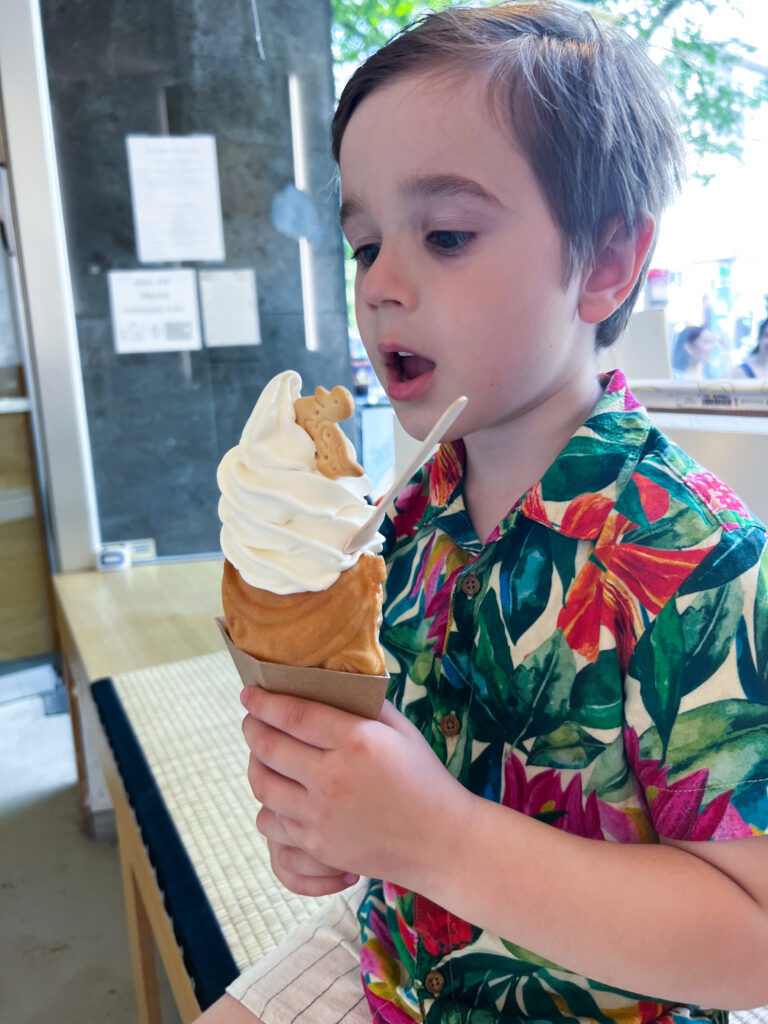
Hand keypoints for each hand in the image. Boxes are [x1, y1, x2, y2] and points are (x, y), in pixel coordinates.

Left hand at [241, 688, 470, 888]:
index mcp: (356, 742)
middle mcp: (333, 778)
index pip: (293, 715)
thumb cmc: (424, 778)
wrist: (441, 842)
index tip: (249, 693)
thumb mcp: (401, 730)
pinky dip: (268, 804)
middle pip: (268, 748)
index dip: (264, 702)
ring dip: (254, 765)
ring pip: (262, 786)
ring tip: (260, 755)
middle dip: (251, 728)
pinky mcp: (317, 846)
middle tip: (251, 719)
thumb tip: (329, 685)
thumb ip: (365, 705)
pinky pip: (272, 822)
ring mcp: (321, 817)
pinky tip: (278, 792)